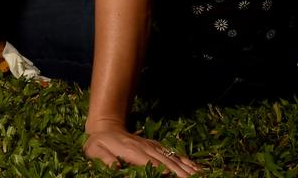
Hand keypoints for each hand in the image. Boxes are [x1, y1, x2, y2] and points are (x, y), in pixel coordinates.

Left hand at [83, 123, 198, 175]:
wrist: (104, 125)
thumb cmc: (97, 143)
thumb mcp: (95, 151)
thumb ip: (105, 159)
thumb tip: (115, 168)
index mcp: (133, 152)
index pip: (153, 165)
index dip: (167, 172)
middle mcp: (146, 149)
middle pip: (168, 163)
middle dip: (183, 174)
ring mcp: (152, 147)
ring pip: (174, 159)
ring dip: (188, 168)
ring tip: (203, 175)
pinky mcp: (155, 147)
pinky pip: (173, 155)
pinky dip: (186, 162)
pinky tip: (197, 169)